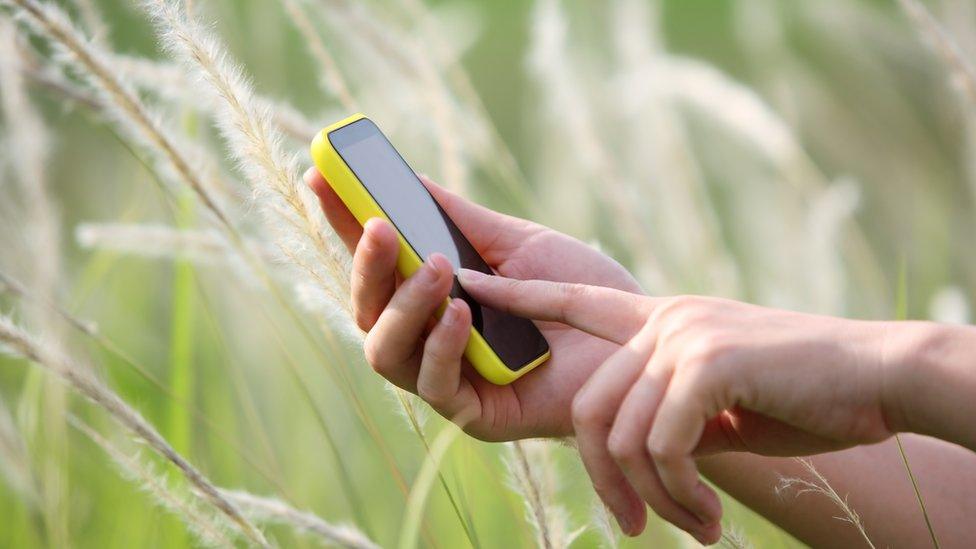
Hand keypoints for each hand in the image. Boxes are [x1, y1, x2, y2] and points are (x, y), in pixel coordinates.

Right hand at [305, 168, 642, 441]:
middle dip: (367, 267)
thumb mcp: (514, 242)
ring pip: (385, 350)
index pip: (376, 263)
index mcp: (435, 296)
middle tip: (380, 225)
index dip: (343, 224)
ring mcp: (447, 379)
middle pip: (367, 309)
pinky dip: (439, 346)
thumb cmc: (580, 292)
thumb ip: (458, 218)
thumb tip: (406, 178)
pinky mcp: (474, 414)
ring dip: (403, 306)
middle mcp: (430, 339)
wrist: (642, 341)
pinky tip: (459, 312)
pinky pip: (433, 385)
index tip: (319, 177)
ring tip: (435, 267)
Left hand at [458, 273, 900, 543]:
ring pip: (621, 435)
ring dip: (653, 498)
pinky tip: (709, 514)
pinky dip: (677, 492)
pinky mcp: (707, 362)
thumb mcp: (721, 400)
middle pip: (589, 410)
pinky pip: (660, 444)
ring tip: (694, 525)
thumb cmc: (803, 395)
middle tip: (640, 530)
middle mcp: (663, 321)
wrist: (879, 377)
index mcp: (662, 320)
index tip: (467, 281)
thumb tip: (633, 449)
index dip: (518, 297)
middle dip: (610, 484)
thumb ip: (669, 407)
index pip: (572, 299)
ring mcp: (682, 336)